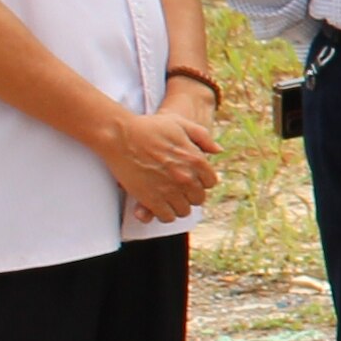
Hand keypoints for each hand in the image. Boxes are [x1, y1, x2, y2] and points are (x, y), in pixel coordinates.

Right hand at [96, 99, 217, 221]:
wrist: (121, 135)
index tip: (191, 178)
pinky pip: (167, 217)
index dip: (201, 181)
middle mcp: (186, 177)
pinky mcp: (152, 200)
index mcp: (196, 160)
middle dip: (189, 194)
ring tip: (168, 197)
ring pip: (184, 210)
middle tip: (178, 189)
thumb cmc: (150, 127)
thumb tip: (218, 151)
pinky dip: (164, 214)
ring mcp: (169, 190)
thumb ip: (203, 137)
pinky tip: (159, 205)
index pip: (211, 182)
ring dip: (177, 205)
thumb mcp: (181, 124)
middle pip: (198, 198)